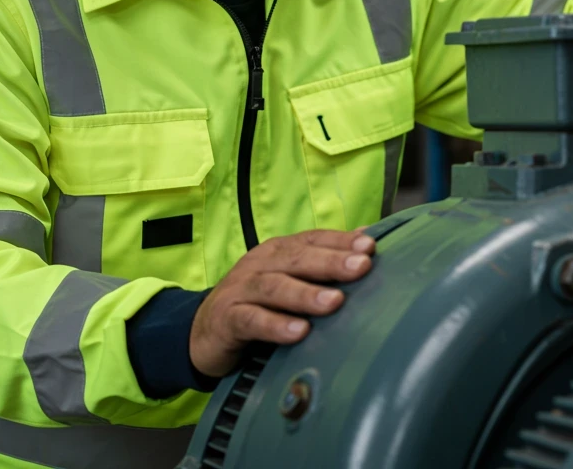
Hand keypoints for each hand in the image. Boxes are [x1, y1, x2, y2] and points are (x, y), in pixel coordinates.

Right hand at [190, 229, 375, 377]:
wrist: (202, 332)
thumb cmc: (257, 304)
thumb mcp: (288, 279)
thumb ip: (322, 261)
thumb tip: (365, 240)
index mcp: (278, 251)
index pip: (311, 240)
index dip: (339, 242)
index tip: (369, 247)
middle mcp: (260, 264)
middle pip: (296, 259)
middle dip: (330, 262)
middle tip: (361, 267)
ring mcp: (241, 290)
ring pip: (275, 287)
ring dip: (306, 295)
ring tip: (335, 302)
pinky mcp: (227, 319)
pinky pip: (252, 320)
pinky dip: (276, 325)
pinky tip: (299, 332)